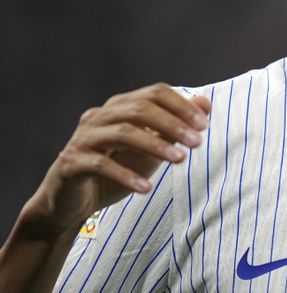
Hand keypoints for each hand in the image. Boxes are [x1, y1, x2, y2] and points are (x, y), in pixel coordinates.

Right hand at [24, 83, 209, 234]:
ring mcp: (83, 138)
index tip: (203, 126)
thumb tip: (205, 103)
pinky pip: (100, 165)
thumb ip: (175, 125)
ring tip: (180, 160)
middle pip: (139, 109)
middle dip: (172, 124)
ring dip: (155, 145)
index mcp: (119, 107)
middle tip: (197, 142)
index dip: (181, 106)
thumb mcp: (151, 147)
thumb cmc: (116, 169)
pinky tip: (146, 188)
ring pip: (122, 132)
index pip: (154, 93)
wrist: (72, 203)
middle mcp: (99, 116)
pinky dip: (126, 175)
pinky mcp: (71, 163)